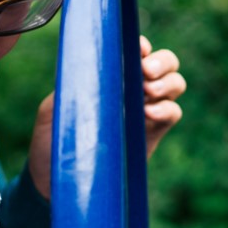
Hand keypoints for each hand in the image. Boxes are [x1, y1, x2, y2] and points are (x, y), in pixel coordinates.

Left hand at [26, 35, 186, 199]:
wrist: (56, 182)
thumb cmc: (51, 141)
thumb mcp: (52, 109)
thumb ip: (74, 87)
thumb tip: (94, 70)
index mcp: (111, 75)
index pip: (136, 49)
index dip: (141, 45)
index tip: (136, 50)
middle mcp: (132, 88)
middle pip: (166, 62)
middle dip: (163, 62)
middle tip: (146, 71)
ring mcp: (145, 111)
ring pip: (175, 84)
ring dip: (167, 83)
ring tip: (147, 92)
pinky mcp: (152, 134)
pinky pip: (174, 113)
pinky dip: (167, 109)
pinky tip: (149, 113)